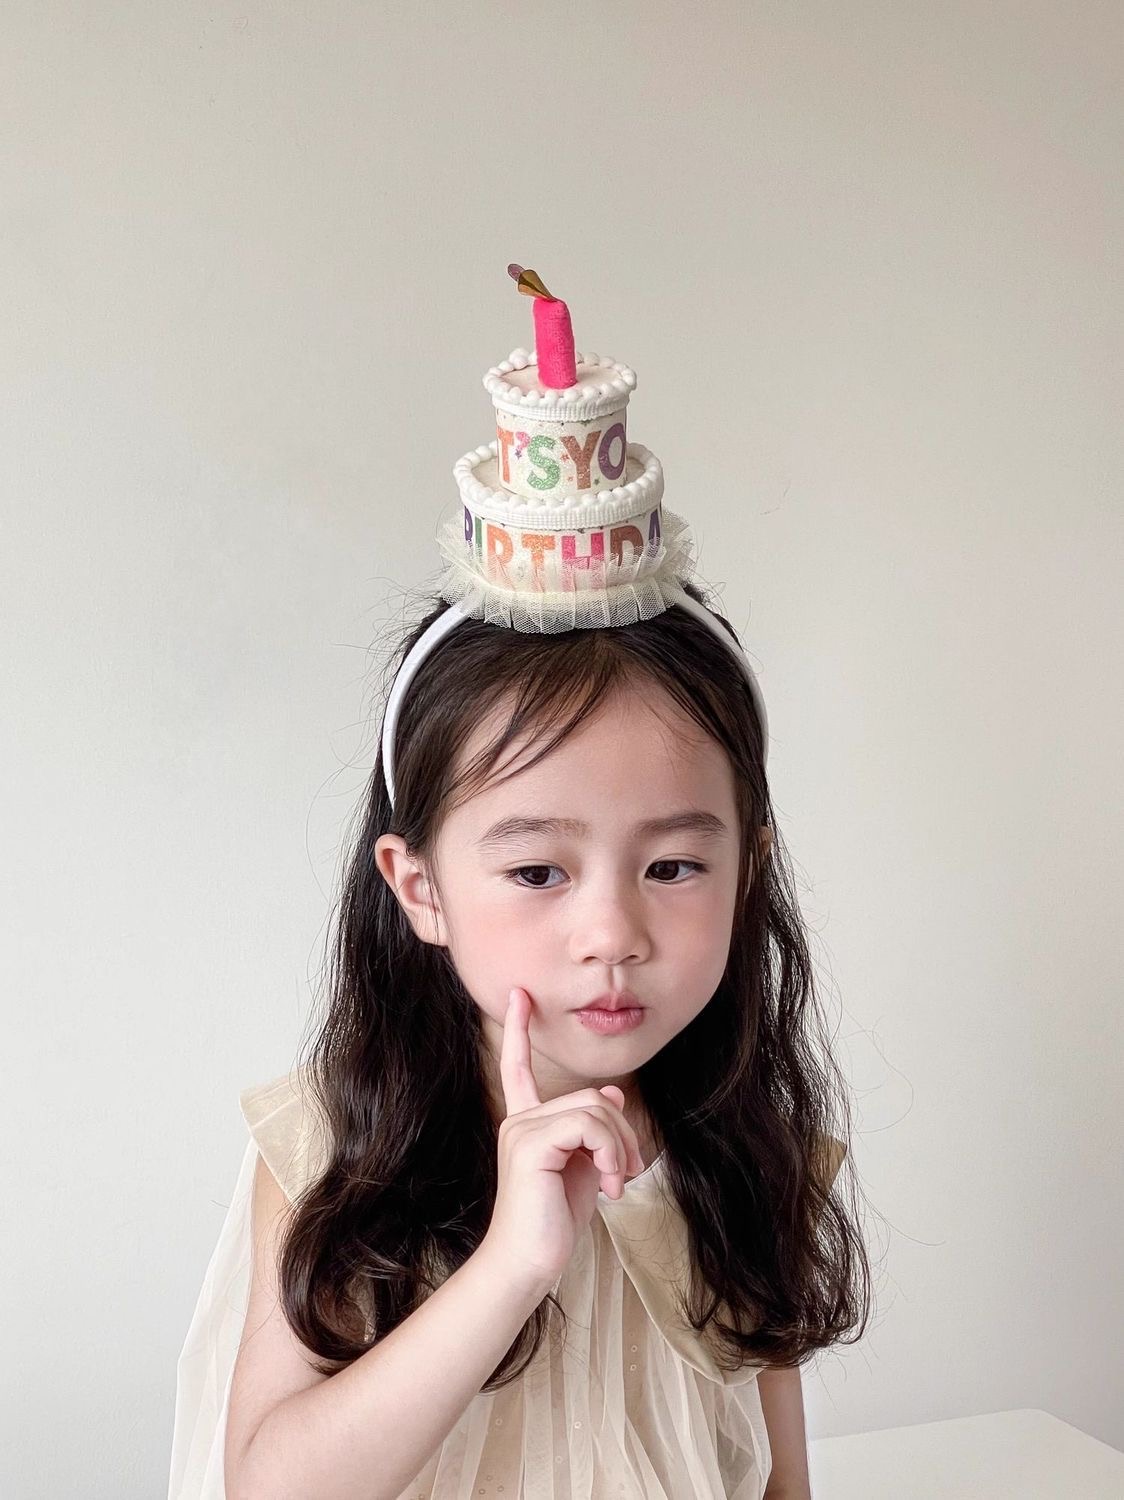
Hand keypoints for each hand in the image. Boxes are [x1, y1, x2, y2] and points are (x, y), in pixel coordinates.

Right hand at [478, 986, 645, 1297]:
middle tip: (626, 1173)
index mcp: (527, 1123)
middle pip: (590, 1096)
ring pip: (594, 1108)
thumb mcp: (585, 1168)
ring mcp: (522, 1129)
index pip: (519, 1066)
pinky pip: (589, 1125)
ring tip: (616, 1183)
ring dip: (620, 1147)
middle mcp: (519, 1120)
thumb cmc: (555, 1221)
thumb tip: (611, 1092)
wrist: (529, 1263)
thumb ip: (595, 1130)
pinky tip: (607, 1186)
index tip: (519, 995)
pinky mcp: (531, 1144)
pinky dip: (610, 1153)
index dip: (519, 1030)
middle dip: (622, 1132)